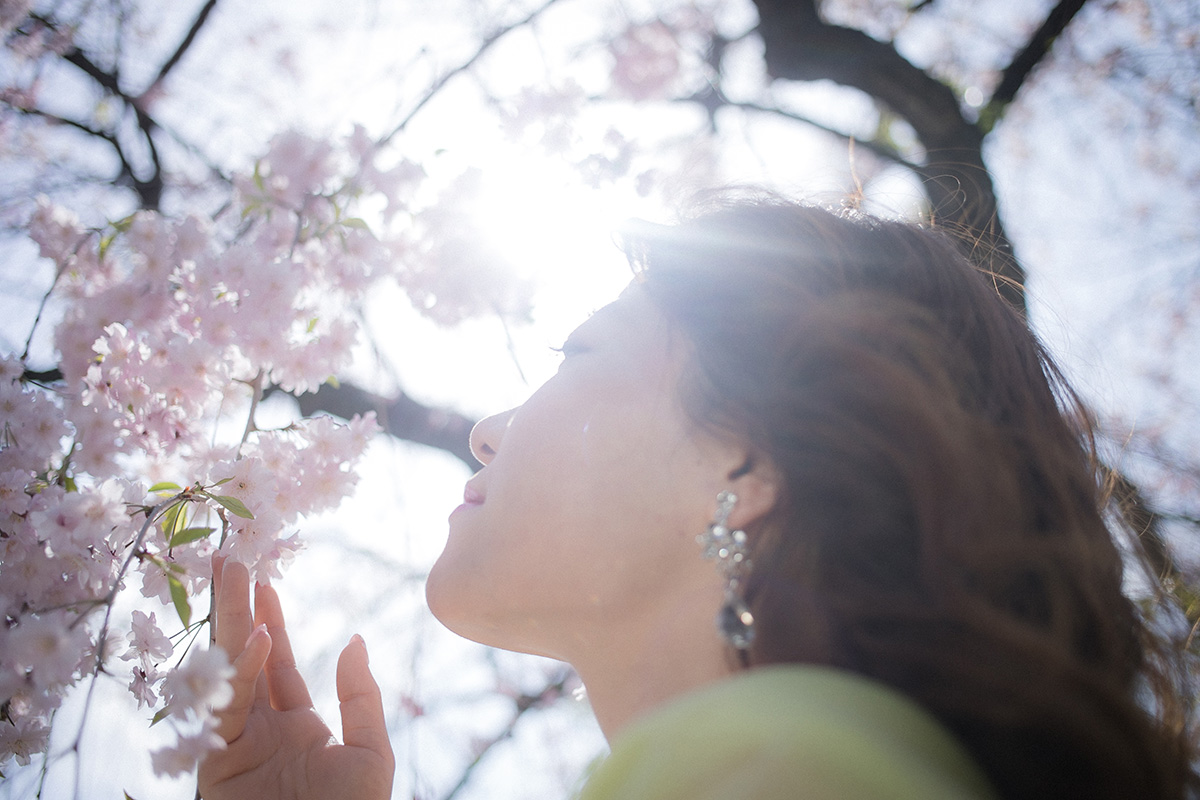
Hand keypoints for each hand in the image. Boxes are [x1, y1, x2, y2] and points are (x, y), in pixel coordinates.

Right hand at [198, 557, 395, 799]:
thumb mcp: (371, 754)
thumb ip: (360, 698)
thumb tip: (353, 640)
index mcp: (296, 727)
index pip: (276, 664)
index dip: (269, 620)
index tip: (264, 579)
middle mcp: (260, 730)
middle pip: (244, 658)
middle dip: (237, 608)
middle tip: (232, 558)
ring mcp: (235, 746)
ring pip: (227, 673)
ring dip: (229, 623)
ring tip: (232, 573)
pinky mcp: (215, 765)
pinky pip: (226, 710)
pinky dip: (239, 673)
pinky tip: (257, 637)